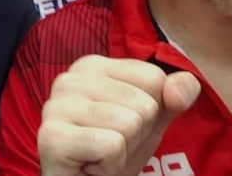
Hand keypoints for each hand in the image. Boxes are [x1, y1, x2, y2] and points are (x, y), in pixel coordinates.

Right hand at [37, 55, 200, 175]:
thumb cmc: (113, 153)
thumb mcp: (153, 120)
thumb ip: (175, 95)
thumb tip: (178, 90)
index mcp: (92, 66)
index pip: (154, 78)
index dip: (151, 111)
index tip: (123, 127)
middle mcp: (70, 79)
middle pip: (144, 103)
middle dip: (136, 135)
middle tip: (110, 147)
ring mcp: (57, 107)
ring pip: (130, 124)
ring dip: (124, 151)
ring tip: (100, 155)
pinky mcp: (53, 137)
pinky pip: (112, 146)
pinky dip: (111, 165)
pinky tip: (90, 167)